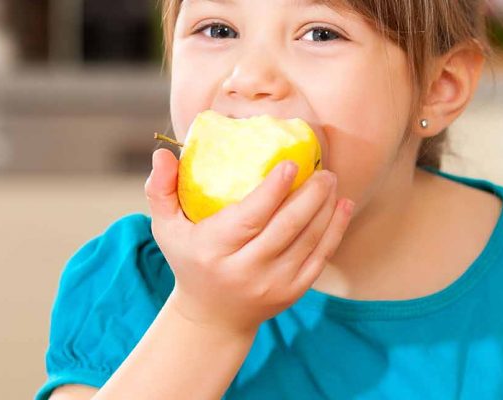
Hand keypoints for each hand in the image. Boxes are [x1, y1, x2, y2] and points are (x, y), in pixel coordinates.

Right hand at [144, 148, 353, 334]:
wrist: (214, 316)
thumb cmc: (191, 260)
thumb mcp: (167, 228)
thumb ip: (160, 190)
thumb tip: (162, 154)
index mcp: (214, 250)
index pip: (251, 217)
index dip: (274, 190)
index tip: (292, 164)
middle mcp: (245, 270)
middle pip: (287, 227)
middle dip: (311, 195)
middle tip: (324, 170)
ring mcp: (273, 284)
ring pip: (309, 240)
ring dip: (326, 208)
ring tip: (332, 181)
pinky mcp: (293, 292)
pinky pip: (320, 257)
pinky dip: (335, 230)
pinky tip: (343, 206)